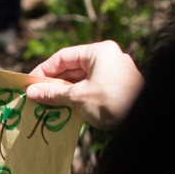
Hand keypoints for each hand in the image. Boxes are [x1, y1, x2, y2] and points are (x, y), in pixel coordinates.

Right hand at [26, 40, 143, 129]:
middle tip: (35, 97)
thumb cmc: (111, 102)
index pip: (63, 57)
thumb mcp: (78, 97)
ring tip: (46, 105)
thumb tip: (31, 92)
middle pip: (73, 69)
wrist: (145, 122)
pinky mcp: (119, 89)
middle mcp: (108, 58)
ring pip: (82, 81)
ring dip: (64, 93)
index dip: (44, 70)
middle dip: (54, 84)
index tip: (30, 83)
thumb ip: (53, 93)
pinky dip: (78, 98)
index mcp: (99, 52)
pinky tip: (65, 110)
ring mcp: (115, 74)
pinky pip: (92, 90)